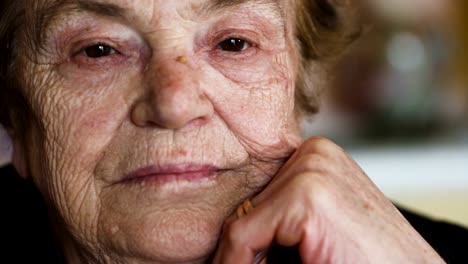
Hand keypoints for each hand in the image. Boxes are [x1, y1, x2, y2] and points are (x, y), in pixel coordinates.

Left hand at [213, 137, 443, 263]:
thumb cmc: (367, 257)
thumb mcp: (319, 226)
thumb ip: (281, 218)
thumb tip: (229, 235)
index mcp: (317, 156)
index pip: (261, 195)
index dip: (248, 234)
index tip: (236, 257)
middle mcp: (315, 152)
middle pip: (250, 205)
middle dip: (247, 245)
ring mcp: (311, 169)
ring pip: (241, 221)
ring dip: (242, 257)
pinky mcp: (306, 195)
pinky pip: (242, 236)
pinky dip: (235, 263)